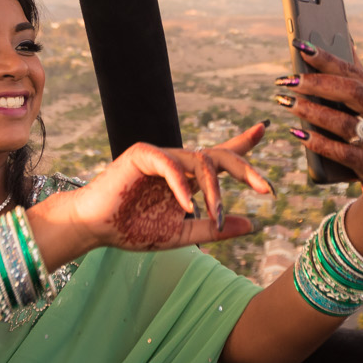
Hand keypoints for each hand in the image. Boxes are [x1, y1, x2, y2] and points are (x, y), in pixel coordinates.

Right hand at [34, 127, 270, 257]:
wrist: (96, 230)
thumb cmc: (134, 229)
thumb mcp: (182, 233)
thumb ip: (214, 228)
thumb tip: (252, 225)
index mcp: (187, 178)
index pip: (219, 158)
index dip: (242, 143)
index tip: (263, 129)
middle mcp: (177, 163)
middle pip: (218, 156)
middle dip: (244, 169)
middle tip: (265, 188)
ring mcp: (160, 155)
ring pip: (199, 163)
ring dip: (213, 192)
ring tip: (215, 216)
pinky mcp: (142, 154)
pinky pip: (170, 165)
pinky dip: (181, 186)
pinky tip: (187, 206)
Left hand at [278, 45, 362, 219]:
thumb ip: (361, 79)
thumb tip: (346, 42)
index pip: (354, 71)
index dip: (327, 58)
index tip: (301, 46)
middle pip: (350, 92)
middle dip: (316, 83)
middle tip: (287, 80)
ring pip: (343, 122)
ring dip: (312, 112)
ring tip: (287, 103)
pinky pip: (341, 152)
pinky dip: (318, 142)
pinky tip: (299, 133)